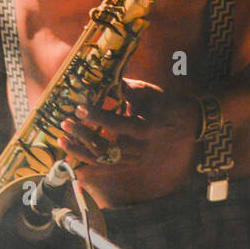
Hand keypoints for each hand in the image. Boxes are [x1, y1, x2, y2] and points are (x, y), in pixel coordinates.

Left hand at [57, 79, 201, 193]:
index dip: (97, 117)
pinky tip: (74, 162)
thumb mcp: (149, 93)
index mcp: (148, 129)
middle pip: (107, 147)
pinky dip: (90, 167)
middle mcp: (142, 149)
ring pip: (104, 161)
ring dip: (80, 152)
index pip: (118, 125)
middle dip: (82, 135)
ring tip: (62, 141)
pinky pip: (109, 169)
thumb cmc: (166, 104)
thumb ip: (125, 89)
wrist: (187, 125)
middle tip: (65, 123)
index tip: (79, 108)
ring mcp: (138, 160)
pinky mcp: (134, 165)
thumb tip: (100, 79)